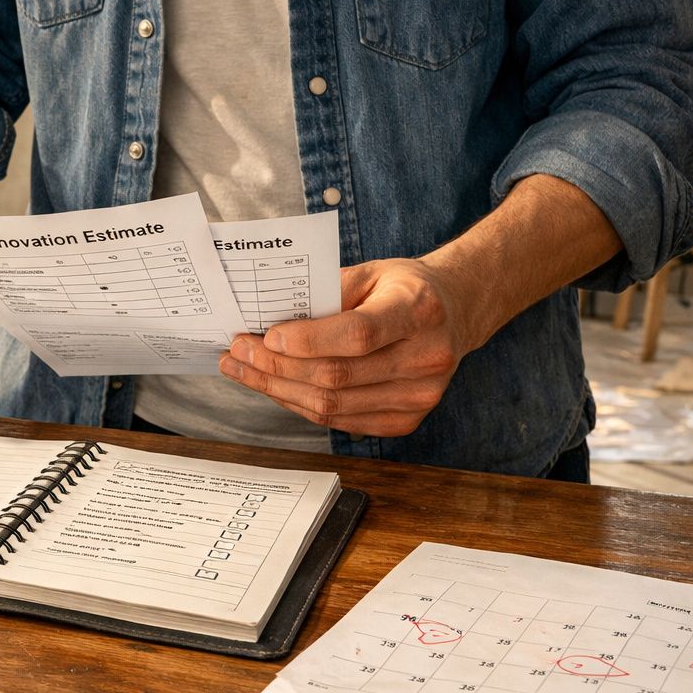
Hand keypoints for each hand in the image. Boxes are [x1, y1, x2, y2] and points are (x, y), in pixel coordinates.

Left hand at [219, 258, 479, 436]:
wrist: (454, 313)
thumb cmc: (403, 289)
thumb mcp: (371, 272)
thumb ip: (326, 293)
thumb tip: (268, 320)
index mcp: (420, 311)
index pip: (358, 334)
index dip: (307, 341)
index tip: (266, 336)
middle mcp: (427, 358)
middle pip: (338, 376)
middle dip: (277, 367)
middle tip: (238, 352)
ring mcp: (420, 396)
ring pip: (333, 405)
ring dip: (278, 389)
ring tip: (243, 371)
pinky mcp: (406, 420)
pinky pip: (340, 420)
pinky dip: (300, 404)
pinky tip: (274, 386)